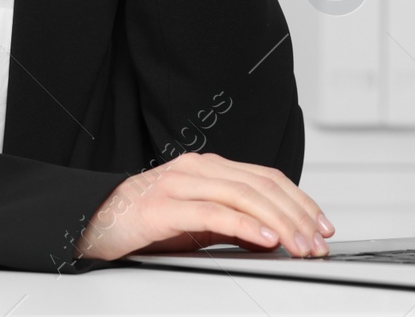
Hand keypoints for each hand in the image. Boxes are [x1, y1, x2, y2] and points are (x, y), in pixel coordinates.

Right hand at [73, 151, 334, 260]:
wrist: (91, 222)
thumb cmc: (145, 224)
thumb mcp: (198, 223)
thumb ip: (234, 223)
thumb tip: (275, 236)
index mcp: (209, 168)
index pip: (267, 178)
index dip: (301, 201)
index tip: (323, 226)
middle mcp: (198, 168)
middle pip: (262, 185)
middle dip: (298, 215)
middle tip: (318, 244)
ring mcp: (179, 184)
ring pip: (244, 195)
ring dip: (279, 223)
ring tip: (300, 246)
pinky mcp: (163, 207)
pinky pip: (213, 212)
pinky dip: (244, 224)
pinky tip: (264, 238)